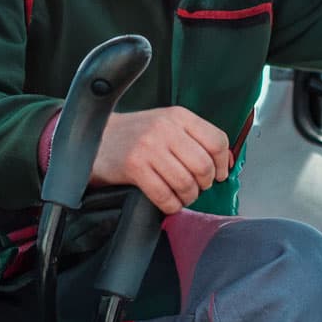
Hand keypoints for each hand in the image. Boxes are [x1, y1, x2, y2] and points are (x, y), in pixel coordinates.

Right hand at [89, 108, 231, 213]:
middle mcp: (164, 128)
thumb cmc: (135, 135)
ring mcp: (148, 147)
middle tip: (196, 187)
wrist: (95, 138)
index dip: (222, 164)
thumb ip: (194, 138)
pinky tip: (168, 202)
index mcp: (178, 115)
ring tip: (181, 196)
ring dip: (187, 197)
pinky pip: (164, 195)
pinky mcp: (133, 166)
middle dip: (204, 184)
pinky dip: (171, 205)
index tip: (218, 175)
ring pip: (185, 183)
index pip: (216, 141)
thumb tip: (225, 163)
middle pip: (203, 165)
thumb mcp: (166, 125)